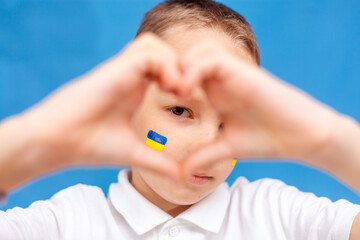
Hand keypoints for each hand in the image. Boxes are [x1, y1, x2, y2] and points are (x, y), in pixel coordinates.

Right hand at [1, 33, 183, 189]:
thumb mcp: (135, 154)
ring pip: (155, 45)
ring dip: (173, 63)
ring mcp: (121, 71)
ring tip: (175, 91)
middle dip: (180, 67)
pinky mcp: (115, 69)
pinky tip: (166, 89)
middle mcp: (129, 76)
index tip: (186, 99)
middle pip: (161, 50)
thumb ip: (159, 163)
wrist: (58, 143)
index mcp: (135, 90)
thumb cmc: (91, 147)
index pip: (163, 67)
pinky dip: (164, 65)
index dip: (181, 77)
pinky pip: (148, 53)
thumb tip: (181, 178)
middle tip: (184, 93)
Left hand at [180, 40, 342, 175]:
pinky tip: (190, 90)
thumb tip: (180, 174)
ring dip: (182, 66)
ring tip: (178, 91)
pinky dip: (195, 69)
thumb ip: (203, 156)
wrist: (302, 137)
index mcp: (215, 92)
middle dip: (171, 69)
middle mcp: (222, 79)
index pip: (185, 72)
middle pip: (187, 54)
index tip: (160, 99)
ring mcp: (233, 73)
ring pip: (198, 49)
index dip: (168, 81)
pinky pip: (212, 58)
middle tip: (164, 91)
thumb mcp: (227, 149)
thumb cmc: (268, 140)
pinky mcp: (244, 72)